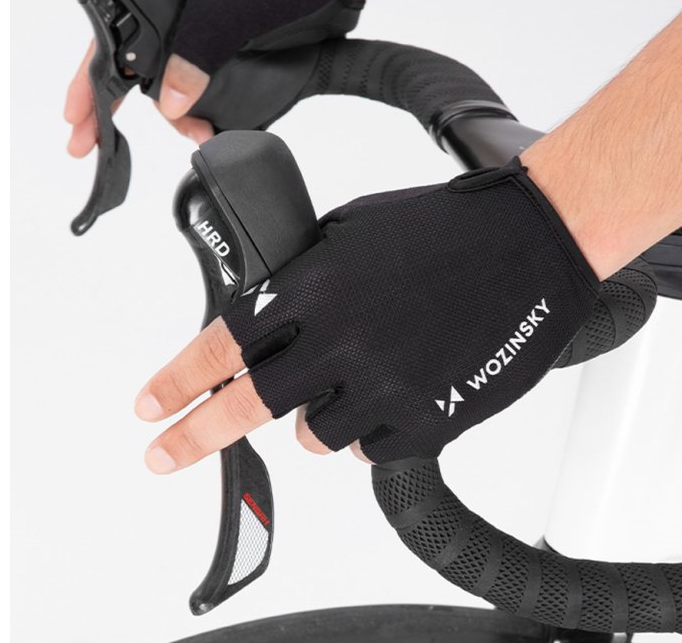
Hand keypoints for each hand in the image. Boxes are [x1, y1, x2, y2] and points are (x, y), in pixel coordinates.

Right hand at [64, 0, 362, 157]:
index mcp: (162, 1)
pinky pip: (207, 102)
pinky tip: (211, 135)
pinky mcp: (231, 68)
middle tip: (91, 146)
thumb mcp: (227, 16)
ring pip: (172, 95)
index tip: (74, 119)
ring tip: (197, 134)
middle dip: (118, 112)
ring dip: (178, 121)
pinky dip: (204, 123)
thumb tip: (168, 105)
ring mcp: (204, 49)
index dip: (88, 82)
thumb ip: (195, 57)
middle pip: (136, 76)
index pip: (109, 42)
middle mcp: (177, 27)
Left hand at [133, 160, 598, 472]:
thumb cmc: (444, 228)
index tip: (149, 407)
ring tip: (348, 380)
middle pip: (248, 407)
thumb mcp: (350, 231)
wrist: (532, 243)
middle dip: (196, 435)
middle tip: (164, 454)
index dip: (177, 382)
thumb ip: (300, 280)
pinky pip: (370, 451)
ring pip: (313, 435)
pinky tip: (393, 392)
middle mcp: (344, 342)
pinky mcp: (429, 421)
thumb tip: (264, 321)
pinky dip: (370, 429)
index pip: (223, 345)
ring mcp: (387, 388)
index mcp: (317, 287)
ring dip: (314, 414)